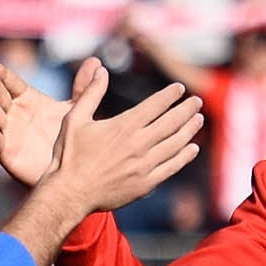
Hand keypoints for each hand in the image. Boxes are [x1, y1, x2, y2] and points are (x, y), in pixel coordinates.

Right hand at [0, 57, 72, 189]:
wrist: (64, 171)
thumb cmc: (66, 137)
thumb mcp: (75, 109)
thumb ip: (83, 86)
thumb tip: (95, 60)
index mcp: (27, 101)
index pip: (13, 85)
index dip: (5, 75)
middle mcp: (14, 114)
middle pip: (1, 97)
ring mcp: (8, 133)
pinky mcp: (6, 153)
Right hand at [39, 69, 205, 218]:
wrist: (69, 194)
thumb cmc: (68, 157)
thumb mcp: (73, 119)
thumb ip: (90, 93)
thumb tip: (102, 70)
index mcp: (123, 126)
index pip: (156, 105)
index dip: (170, 95)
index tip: (179, 88)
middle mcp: (138, 144)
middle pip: (172, 122)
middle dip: (187, 109)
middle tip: (197, 101)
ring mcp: (144, 165)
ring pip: (176, 143)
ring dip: (190, 130)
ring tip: (198, 120)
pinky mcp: (145, 184)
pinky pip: (172, 167)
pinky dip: (185, 156)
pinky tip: (192, 149)